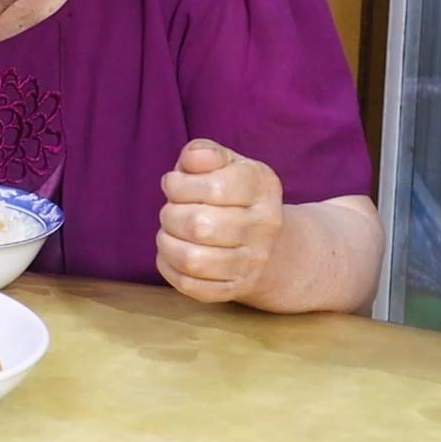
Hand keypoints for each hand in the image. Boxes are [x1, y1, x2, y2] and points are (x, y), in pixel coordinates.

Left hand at [156, 139, 284, 303]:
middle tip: (170, 211)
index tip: (174, 184)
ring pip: (193, 260)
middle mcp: (265, 226)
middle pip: (200, 226)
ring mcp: (253, 261)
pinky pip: (190, 286)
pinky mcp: (235, 288)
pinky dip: (170, 268)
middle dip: (170, 215)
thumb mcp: (226, 165)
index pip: (214, 187)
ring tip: (169, 232)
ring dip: (167, 243)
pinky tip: (172, 254)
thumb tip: (191, 160)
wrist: (273, 245)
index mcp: (263, 187)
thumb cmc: (234, 196)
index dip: (180, 185)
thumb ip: (204, 153)